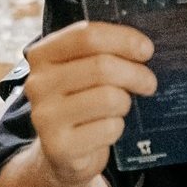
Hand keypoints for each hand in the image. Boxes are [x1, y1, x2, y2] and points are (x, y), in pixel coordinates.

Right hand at [19, 18, 155, 186]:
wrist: (61, 151)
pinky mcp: (59, 146)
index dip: (124, 40)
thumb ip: (101, 51)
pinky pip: (108, 128)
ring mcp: (46, 117)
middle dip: (136, 73)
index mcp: (42, 55)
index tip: (146, 50)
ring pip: (109, 98)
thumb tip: (142, 47)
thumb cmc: (80, 101)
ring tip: (121, 107)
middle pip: (101, 67)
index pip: (87, 36)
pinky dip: (117, 128)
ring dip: (125, 102)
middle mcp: (37, 84)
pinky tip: (107, 129)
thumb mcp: (82, 69)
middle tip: (149, 83)